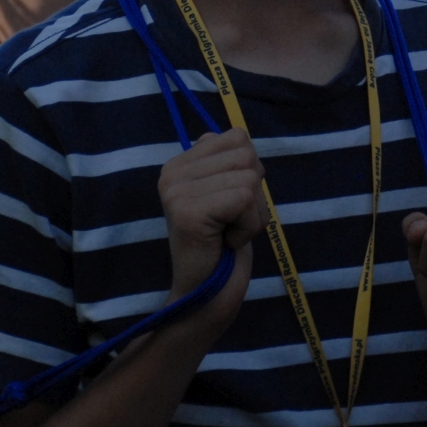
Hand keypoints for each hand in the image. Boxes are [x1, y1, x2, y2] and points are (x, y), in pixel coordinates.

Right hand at [157, 129, 264, 320]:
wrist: (206, 292)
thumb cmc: (223, 242)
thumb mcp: (226, 192)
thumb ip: (227, 162)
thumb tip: (237, 135)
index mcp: (180, 162)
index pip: (238, 137)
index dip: (249, 171)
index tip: (230, 202)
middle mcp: (171, 171)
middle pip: (247, 155)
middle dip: (254, 192)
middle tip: (231, 220)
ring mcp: (176, 191)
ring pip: (249, 178)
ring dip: (253, 212)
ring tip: (228, 231)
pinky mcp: (188, 211)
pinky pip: (244, 200)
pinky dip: (248, 226)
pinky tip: (226, 241)